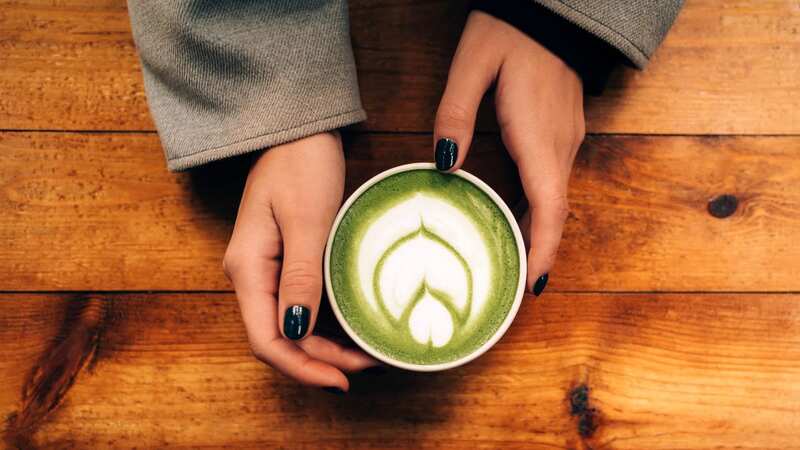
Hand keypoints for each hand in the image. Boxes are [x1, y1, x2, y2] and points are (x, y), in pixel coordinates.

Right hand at [223, 132, 377, 390]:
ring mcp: (268, 268)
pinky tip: (353, 327)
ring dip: (325, 345)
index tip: (341, 380)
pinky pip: (302, 304)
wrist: (299, 127)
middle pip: (279, 337)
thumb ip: (301, 276)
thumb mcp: (307, 220)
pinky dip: (327, 322)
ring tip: (367, 354)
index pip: (266, 338)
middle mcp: (252, 274)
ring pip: (292, 325)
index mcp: (248, 267)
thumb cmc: (301, 163)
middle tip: (366, 367)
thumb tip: (296, 331)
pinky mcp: (286, 259)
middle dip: (320, 360)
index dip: (301, 367)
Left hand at [434, 10, 584, 294]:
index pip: (549, 208)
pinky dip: (537, 209)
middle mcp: (559, 146)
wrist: (551, 10)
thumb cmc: (512, 32)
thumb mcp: (473, 65)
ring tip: (508, 264)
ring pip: (554, 199)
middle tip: (510, 289)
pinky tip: (514, 219)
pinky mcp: (562, 133)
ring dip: (536, 233)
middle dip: (536, 253)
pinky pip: (552, 182)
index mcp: (538, 136)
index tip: (531, 286)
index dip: (542, 250)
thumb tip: (445, 163)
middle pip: (553, 213)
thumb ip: (456, 114)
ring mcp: (565, 140)